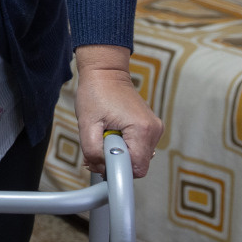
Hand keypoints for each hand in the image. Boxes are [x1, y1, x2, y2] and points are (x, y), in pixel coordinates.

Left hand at [73, 45, 162, 178]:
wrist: (105, 73)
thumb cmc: (96, 93)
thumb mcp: (87, 124)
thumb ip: (93, 151)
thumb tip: (103, 169)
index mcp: (143, 130)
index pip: (136, 169)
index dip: (117, 169)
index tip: (102, 159)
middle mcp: (154, 131)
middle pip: (137, 165)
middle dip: (116, 161)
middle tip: (100, 143)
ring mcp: (154, 129)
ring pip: (137, 158)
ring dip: (119, 153)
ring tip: (106, 134)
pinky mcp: (150, 128)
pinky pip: (138, 148)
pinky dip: (125, 146)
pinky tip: (113, 133)